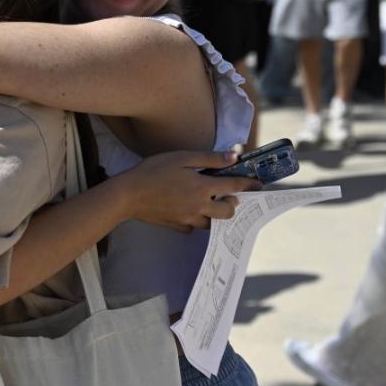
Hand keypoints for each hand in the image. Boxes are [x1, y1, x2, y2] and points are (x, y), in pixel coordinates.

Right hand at [116, 151, 260, 230]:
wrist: (127, 195)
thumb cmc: (152, 171)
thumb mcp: (181, 158)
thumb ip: (209, 158)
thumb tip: (233, 158)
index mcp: (202, 188)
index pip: (235, 187)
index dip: (249, 184)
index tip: (258, 184)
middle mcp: (199, 207)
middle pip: (229, 212)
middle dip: (233, 203)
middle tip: (225, 194)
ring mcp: (188, 219)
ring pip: (212, 223)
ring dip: (215, 213)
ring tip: (206, 202)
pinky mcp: (177, 226)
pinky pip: (193, 227)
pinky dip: (195, 220)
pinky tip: (186, 209)